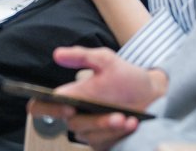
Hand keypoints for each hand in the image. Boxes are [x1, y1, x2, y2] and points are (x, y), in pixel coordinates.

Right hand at [28, 47, 166, 149]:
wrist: (153, 95)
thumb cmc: (126, 78)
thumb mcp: (106, 60)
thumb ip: (82, 56)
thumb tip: (57, 54)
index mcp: (70, 96)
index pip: (42, 106)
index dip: (45, 108)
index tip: (65, 106)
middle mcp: (76, 115)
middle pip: (72, 124)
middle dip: (95, 120)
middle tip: (114, 115)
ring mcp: (89, 131)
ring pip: (90, 135)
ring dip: (110, 127)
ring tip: (128, 118)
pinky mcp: (103, 143)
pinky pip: (104, 143)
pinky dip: (119, 134)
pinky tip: (132, 123)